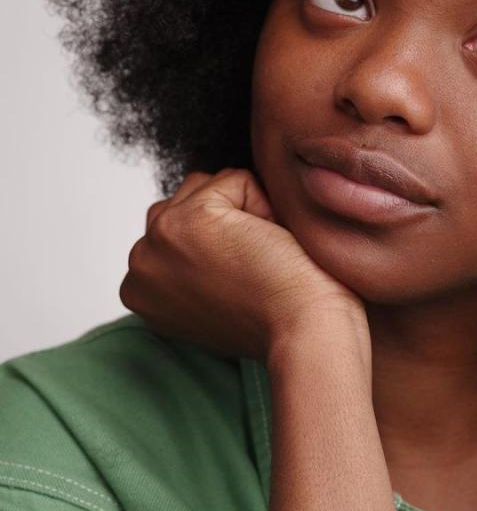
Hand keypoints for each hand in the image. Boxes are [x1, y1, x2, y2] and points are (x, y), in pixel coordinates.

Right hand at [119, 167, 369, 363]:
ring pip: (209, 186)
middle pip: (187, 200)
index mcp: (140, 291)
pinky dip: (266, 206)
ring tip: (261, 259)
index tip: (238, 284)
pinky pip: (238, 180)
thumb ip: (195, 263)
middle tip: (253, 272)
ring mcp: (158, 240)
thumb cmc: (278, 319)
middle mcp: (140, 266)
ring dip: (246, 212)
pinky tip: (271, 247)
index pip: (174, 227)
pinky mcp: (191, 218)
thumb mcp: (218, 296)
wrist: (303, 330)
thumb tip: (215, 220)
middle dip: (229, 223)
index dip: (220, 244)